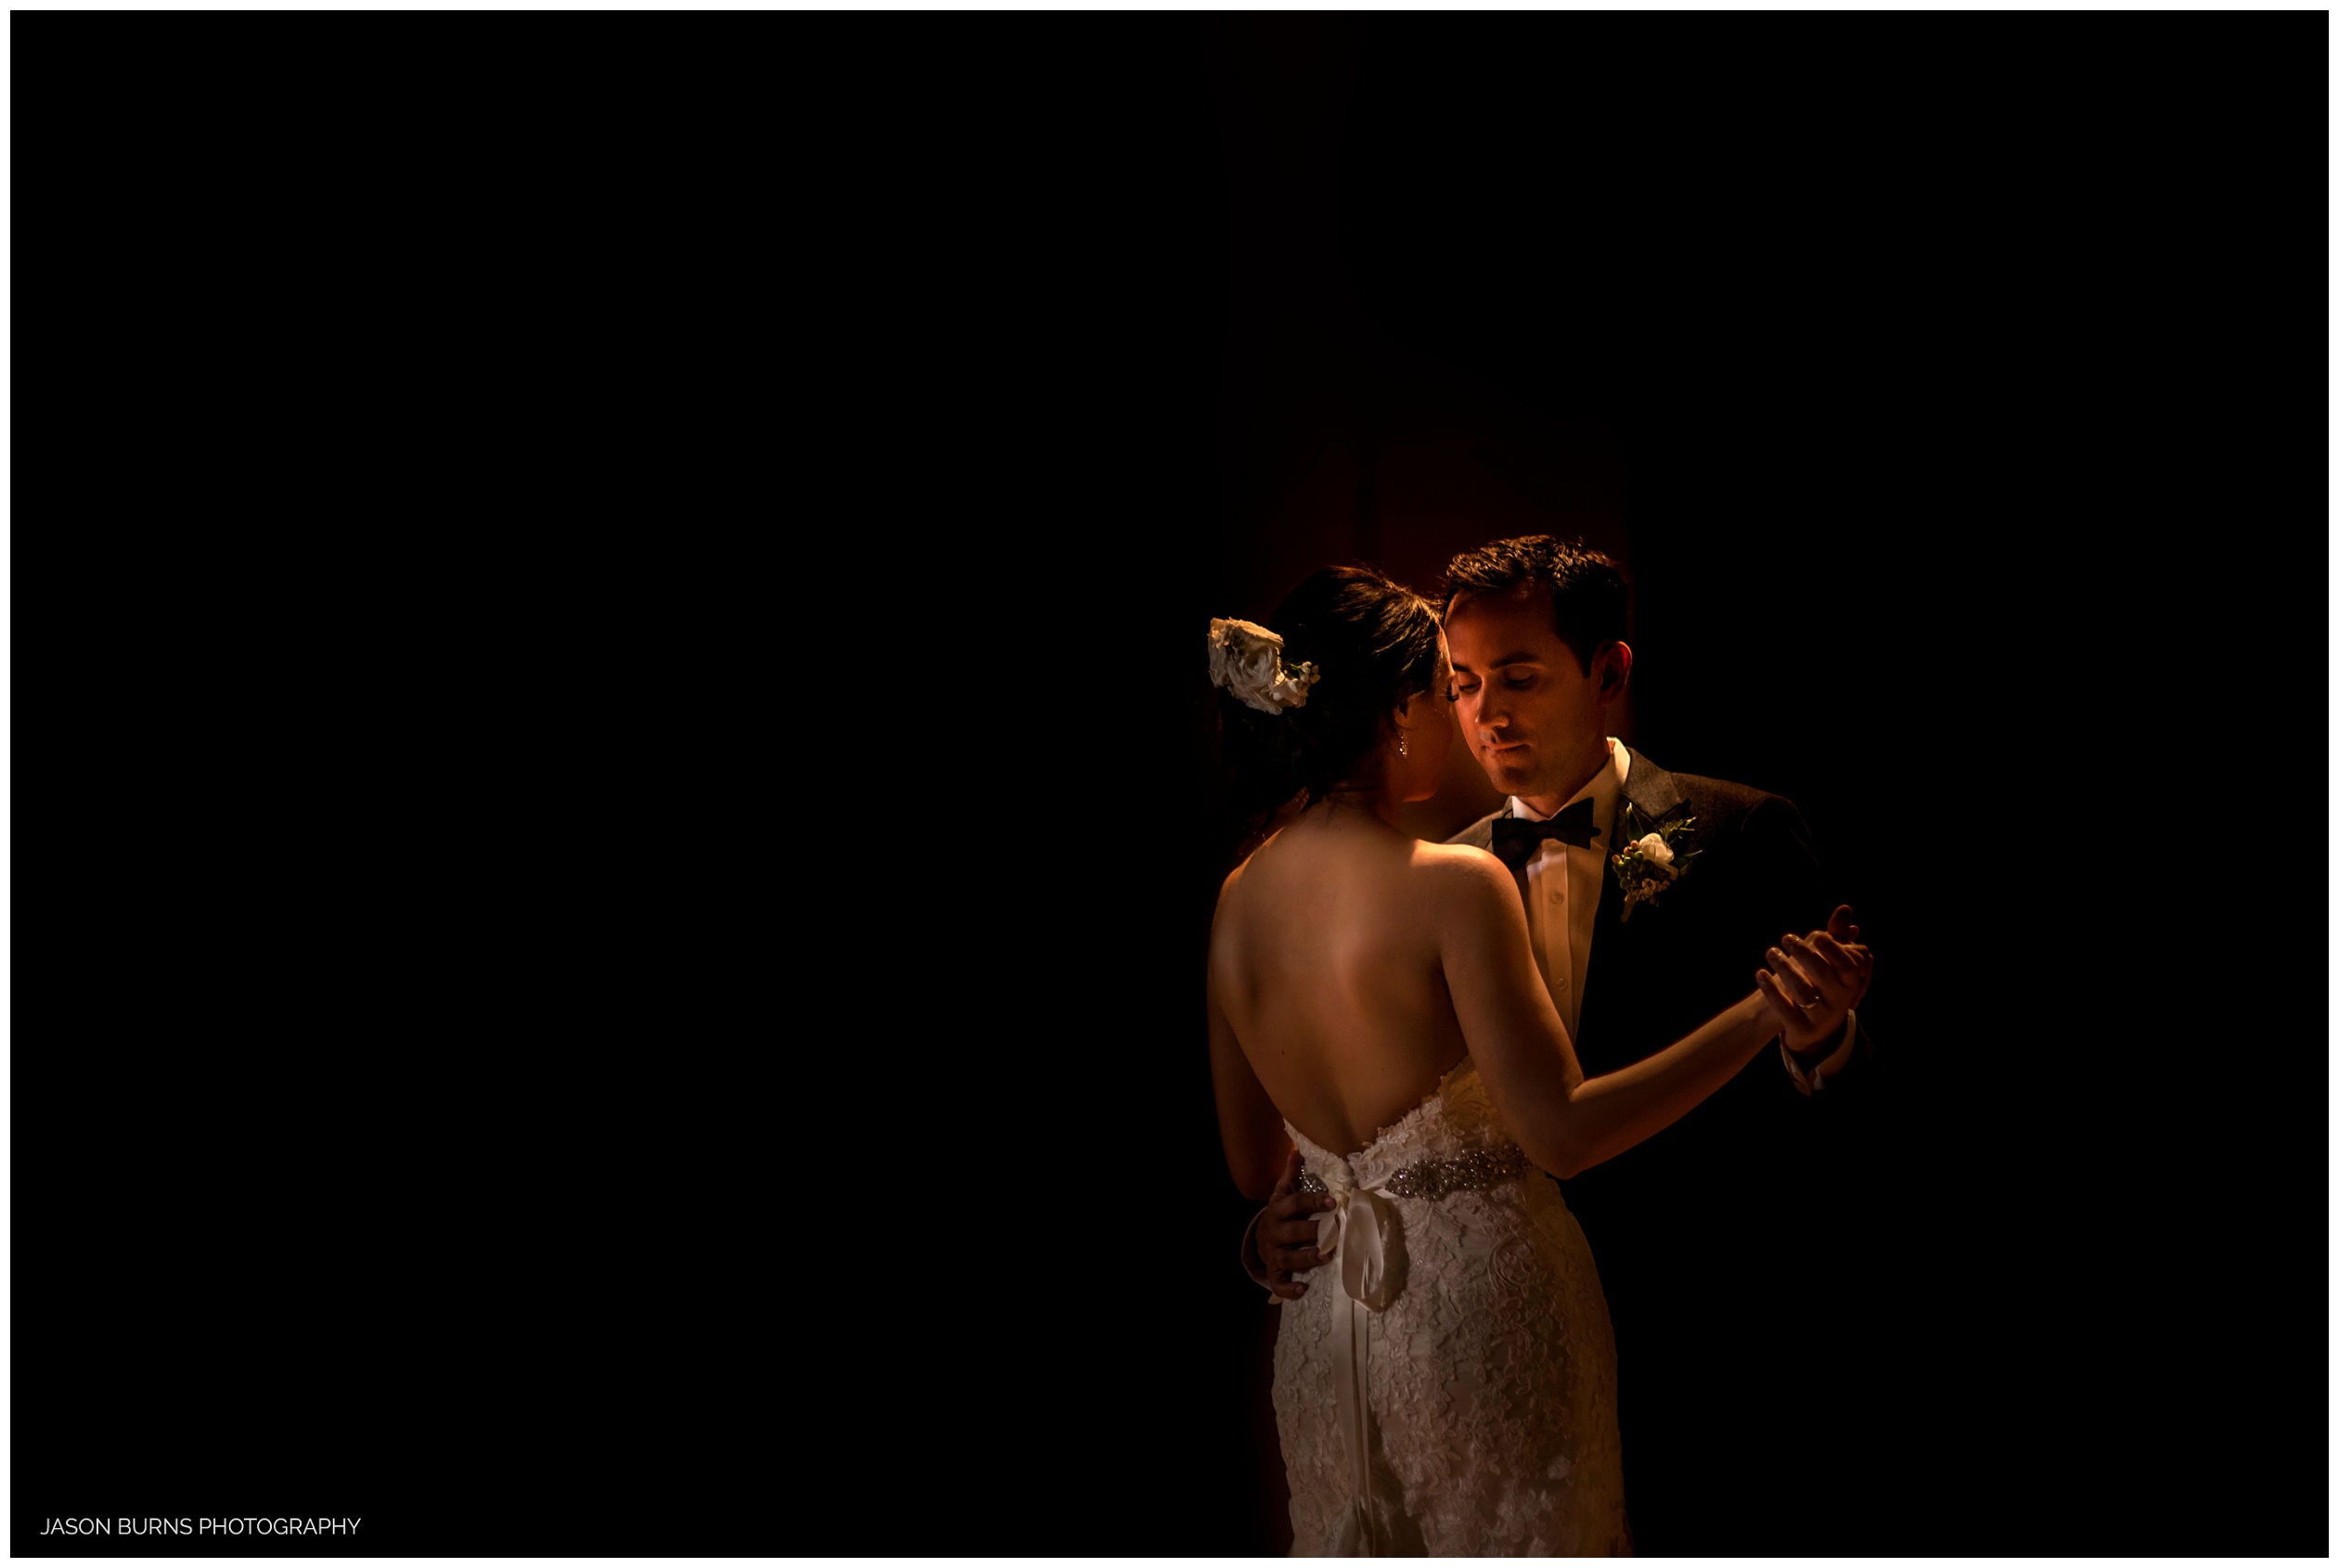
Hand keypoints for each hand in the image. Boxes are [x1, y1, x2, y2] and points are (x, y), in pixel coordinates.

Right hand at [1254, 1148, 1334, 1301]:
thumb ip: (1291, 1174)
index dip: (1313, 1201)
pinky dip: (1289, 1289)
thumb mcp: (1282, 1194)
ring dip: (1307, 1258)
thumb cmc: (1280, 1215)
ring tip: (1327, 1256)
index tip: (1333, 1200)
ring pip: (1288, 1258)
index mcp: (1277, 1211)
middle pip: (1292, 1232)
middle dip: (1313, 1231)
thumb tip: (1298, 1150)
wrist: (1259, 1240)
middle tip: (1335, 1230)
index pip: (1295, 1204)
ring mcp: (1273, 1254)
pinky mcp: (1273, 1273)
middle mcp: (1273, 1233)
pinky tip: (1303, 1289)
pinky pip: (1278, 1283)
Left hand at [1755, 903, 1872, 1053]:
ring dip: (1784, 968)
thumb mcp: (1832, 964)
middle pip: (1823, 975)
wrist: (1812, 1030)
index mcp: (1849, 984)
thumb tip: (1845, 908)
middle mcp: (1839, 1002)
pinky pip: (1785, 1010)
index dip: (1833, 950)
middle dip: (1804, 953)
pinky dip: (1771, 991)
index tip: (1816, 934)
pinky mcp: (1802, 1030)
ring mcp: (1821, 1018)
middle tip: (1786, 937)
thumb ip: (1837, 936)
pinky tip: (1760, 973)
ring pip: (1802, 991)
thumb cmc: (1822, 987)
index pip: (1847, 964)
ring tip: (1771, 952)